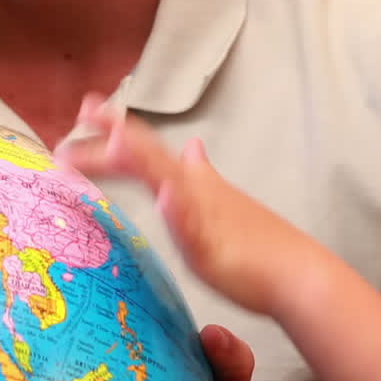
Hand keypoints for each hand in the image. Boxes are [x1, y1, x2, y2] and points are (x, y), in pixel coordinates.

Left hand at [56, 94, 301, 316]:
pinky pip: (195, 225)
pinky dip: (179, 208)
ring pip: (169, 179)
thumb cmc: (255, 243)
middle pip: (148, 155)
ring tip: (116, 139)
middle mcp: (194, 188)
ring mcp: (204, 214)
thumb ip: (200, 176)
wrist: (297, 272)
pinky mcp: (214, 245)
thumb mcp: (218, 202)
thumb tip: (192, 149)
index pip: (146, 147)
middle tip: (83, 110)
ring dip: (142, 157)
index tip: (87, 107)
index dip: (116, 127)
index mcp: (190, 181)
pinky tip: (167, 196)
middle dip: (114, 134)